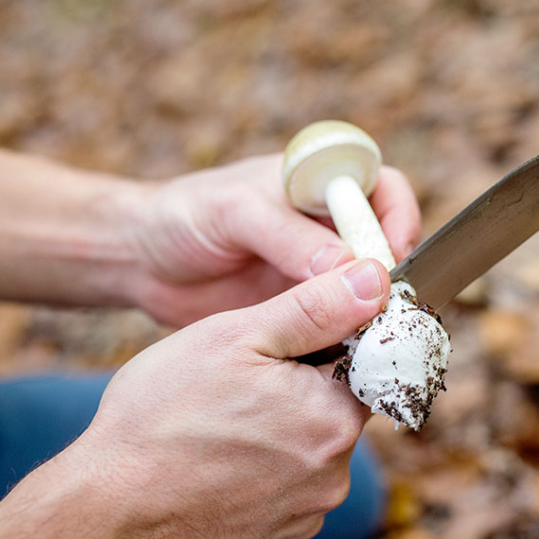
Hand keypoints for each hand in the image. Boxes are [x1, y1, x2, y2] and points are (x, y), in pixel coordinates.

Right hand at [67, 257, 389, 538]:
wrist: (104, 514)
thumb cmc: (160, 418)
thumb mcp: (236, 337)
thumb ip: (315, 307)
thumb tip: (375, 281)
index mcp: (333, 416)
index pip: (361, 364)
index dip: (320, 344)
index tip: (274, 347)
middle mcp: (334, 473)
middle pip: (333, 408)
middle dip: (294, 388)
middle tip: (231, 382)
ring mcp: (304, 513)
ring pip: (305, 449)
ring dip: (273, 430)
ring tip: (212, 424)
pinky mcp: (276, 538)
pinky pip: (281, 489)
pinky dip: (255, 472)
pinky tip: (209, 463)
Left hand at [126, 154, 419, 325]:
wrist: (141, 260)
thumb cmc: (184, 215)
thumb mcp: (234, 213)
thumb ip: (287, 236)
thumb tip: (347, 264)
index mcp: (320, 183)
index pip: (384, 190)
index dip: (397, 219)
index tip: (389, 257)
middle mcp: (328, 226)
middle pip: (388, 246)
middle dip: (392, 275)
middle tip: (382, 308)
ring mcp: (318, 272)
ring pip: (367, 290)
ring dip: (372, 312)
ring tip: (366, 338)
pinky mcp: (302, 310)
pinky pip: (338, 324)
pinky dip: (346, 338)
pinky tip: (340, 355)